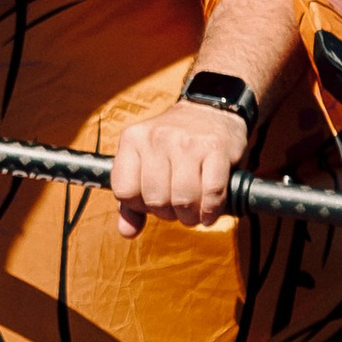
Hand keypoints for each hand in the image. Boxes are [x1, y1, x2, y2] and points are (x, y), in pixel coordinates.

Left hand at [110, 100, 249, 240]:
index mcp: (133, 139)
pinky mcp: (216, 148)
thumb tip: (127, 232)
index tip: (152, 202)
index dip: (139, 205)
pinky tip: (210, 210)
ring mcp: (187, 142)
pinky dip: (211, 209)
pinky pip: (211, 193)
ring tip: (194, 211)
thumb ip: (131, 199)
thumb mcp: (145, 161)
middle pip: (156, 199)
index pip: (124, 191)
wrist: (211, 109)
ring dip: (190, 216)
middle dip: (168, 214)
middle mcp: (157, 137)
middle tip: (177, 208)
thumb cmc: (174, 143)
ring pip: (183, 199)